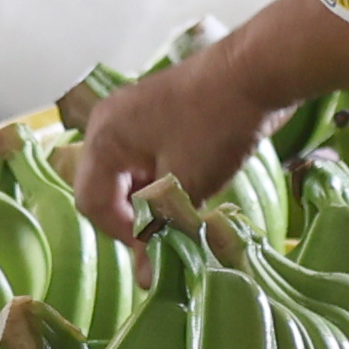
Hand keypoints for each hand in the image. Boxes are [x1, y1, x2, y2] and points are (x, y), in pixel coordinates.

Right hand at [71, 50, 283, 240]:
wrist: (257, 70)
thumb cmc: (214, 125)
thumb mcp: (185, 183)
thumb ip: (160, 229)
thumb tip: (146, 279)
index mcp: (104, 138)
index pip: (91, 202)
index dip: (122, 233)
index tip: (159, 246)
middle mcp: (109, 122)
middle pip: (108, 187)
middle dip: (137, 215)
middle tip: (173, 231)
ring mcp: (134, 113)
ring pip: (131, 173)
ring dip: (154, 198)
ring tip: (188, 210)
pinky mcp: (160, 112)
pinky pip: (149, 155)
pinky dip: (165, 178)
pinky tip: (195, 186)